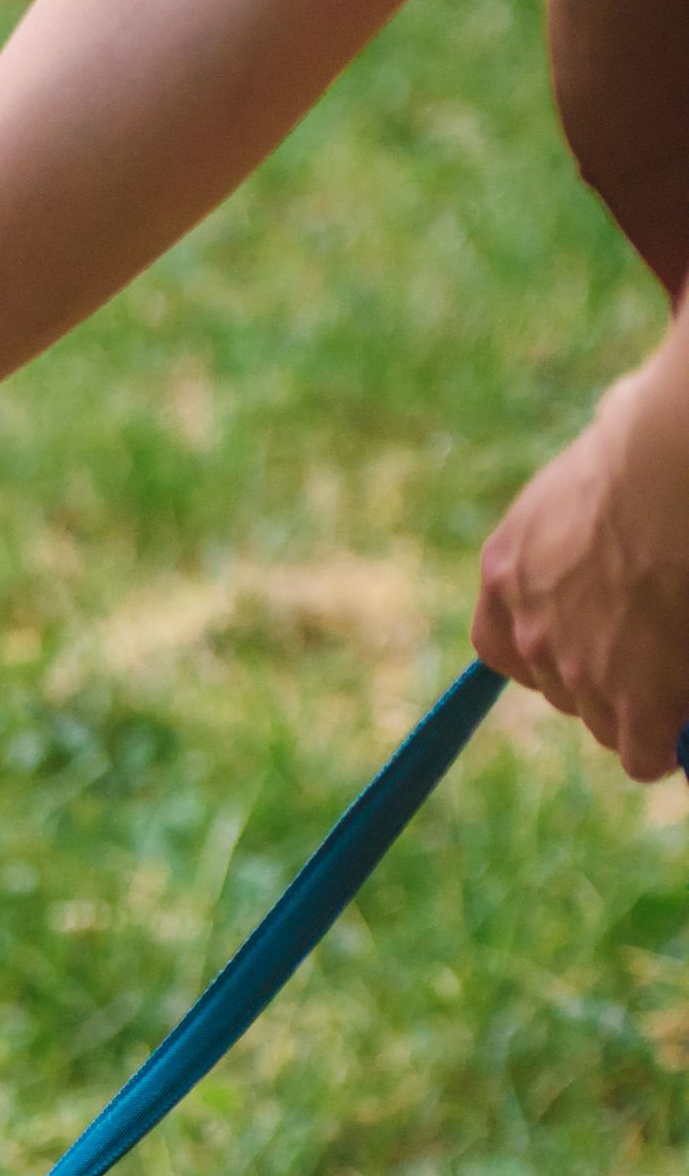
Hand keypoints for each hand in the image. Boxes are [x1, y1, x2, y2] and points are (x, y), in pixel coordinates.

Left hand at [474, 334, 688, 780]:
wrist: (677, 461)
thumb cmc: (656, 430)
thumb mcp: (600, 450)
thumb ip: (594, 488)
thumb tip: (619, 421)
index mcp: (508, 569)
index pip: (504, 647)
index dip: (553, 654)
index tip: (592, 647)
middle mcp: (530, 627)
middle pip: (565, 688)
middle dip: (611, 678)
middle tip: (661, 653)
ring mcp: (582, 667)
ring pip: (608, 723)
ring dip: (644, 709)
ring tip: (679, 679)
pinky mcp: (639, 699)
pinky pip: (647, 753)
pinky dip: (669, 746)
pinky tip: (685, 728)